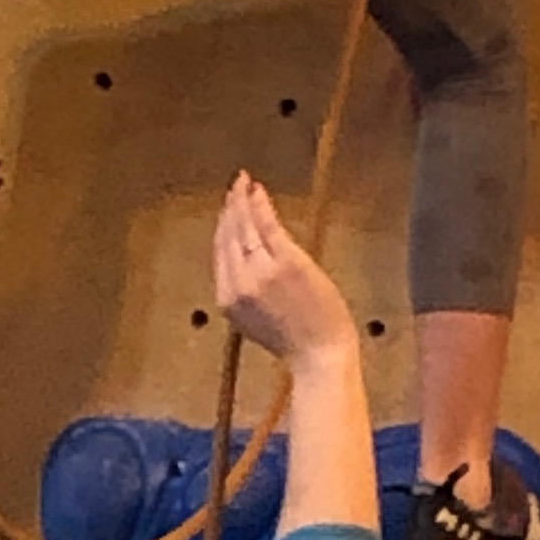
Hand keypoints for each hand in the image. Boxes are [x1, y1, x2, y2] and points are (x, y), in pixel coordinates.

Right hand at [211, 171, 358, 364]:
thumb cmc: (297, 342)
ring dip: (242, 201)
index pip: (220, 254)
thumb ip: (246, 293)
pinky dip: (260, 205)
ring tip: (243, 184)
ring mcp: (261, 271)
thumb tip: (246, 265)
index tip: (225, 212)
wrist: (320, 355)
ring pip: (244, 227)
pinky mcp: (286, 261)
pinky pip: (267, 226)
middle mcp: (238, 283)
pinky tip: (258, 191)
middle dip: (229, 209)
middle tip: (233, 189)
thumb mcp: (257, 322)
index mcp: (228, 300)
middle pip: (227, 236)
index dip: (221, 229)